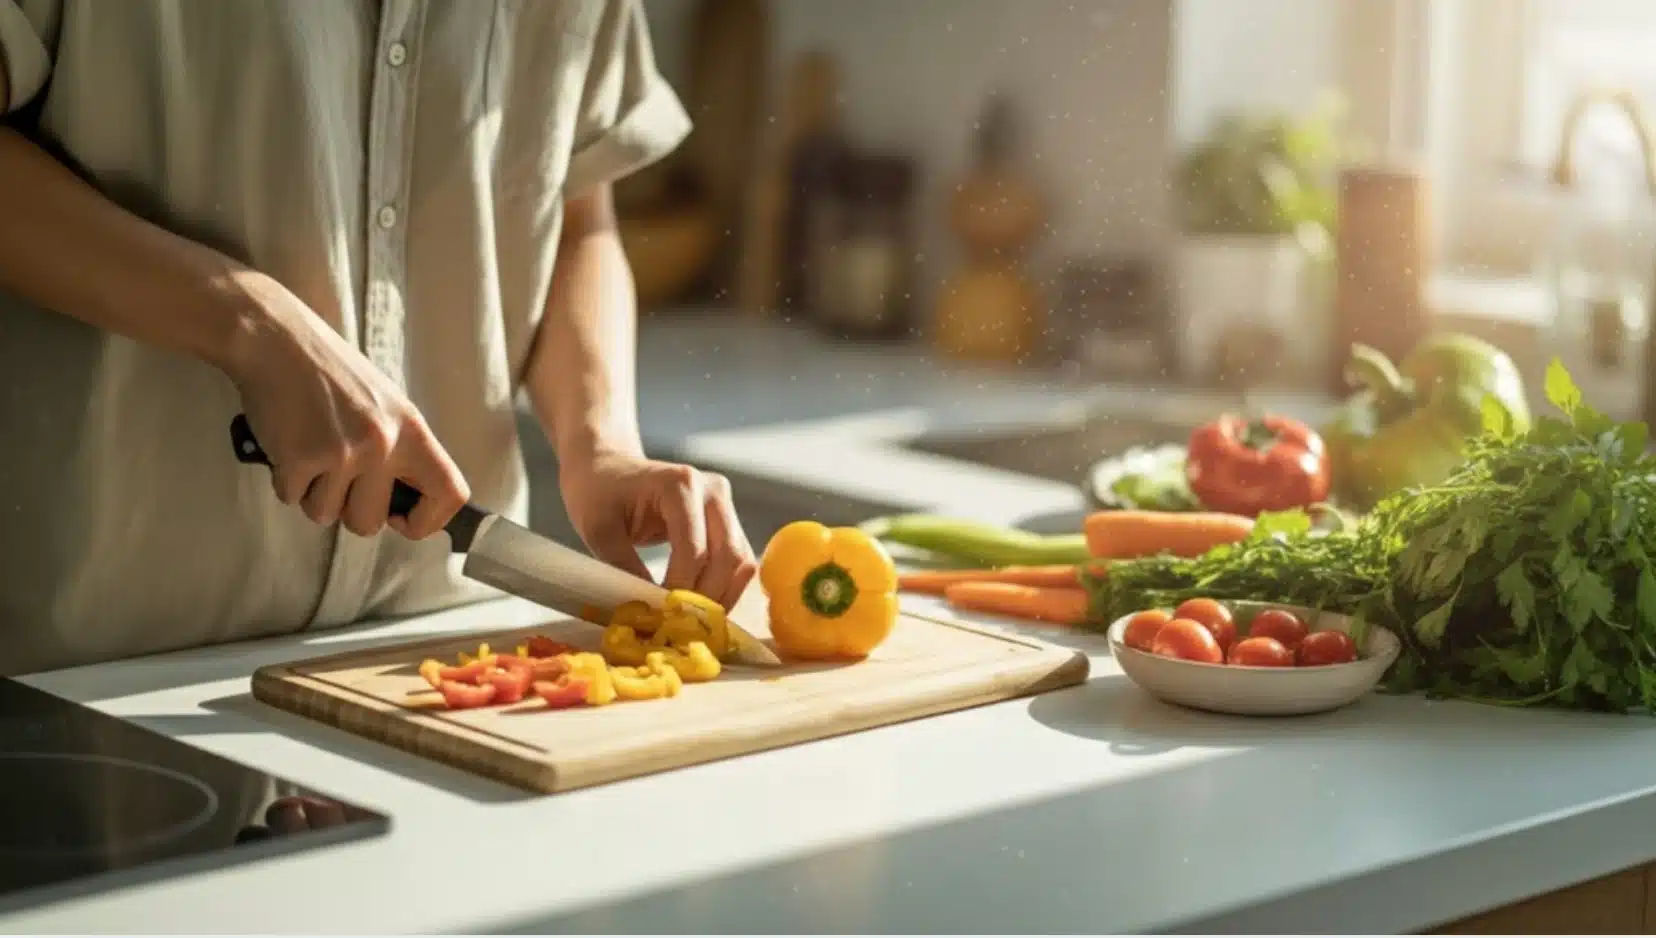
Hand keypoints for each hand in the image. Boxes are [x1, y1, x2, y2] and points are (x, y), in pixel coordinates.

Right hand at [223, 272, 469, 539]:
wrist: (278, 341)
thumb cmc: (330, 374)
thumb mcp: (386, 405)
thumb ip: (401, 450)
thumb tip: (410, 500)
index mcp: (412, 430)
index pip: (450, 494)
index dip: (429, 520)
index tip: (403, 519)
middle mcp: (383, 444)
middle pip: (371, 522)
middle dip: (349, 511)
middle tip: (337, 479)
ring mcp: (342, 453)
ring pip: (326, 515)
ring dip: (313, 494)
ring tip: (311, 453)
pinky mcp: (299, 459)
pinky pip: (291, 499)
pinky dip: (285, 481)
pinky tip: (288, 447)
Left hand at [559, 449, 757, 609]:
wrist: (607, 466)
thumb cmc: (598, 492)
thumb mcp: (598, 529)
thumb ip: (623, 567)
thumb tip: (648, 610)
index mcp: (681, 485)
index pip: (695, 549)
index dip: (681, 590)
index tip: (661, 620)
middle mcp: (713, 490)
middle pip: (728, 556)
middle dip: (706, 598)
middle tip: (679, 628)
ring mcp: (724, 504)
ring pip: (741, 561)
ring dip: (721, 596)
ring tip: (691, 623)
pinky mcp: (727, 519)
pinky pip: (737, 560)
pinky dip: (724, 588)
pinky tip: (700, 608)